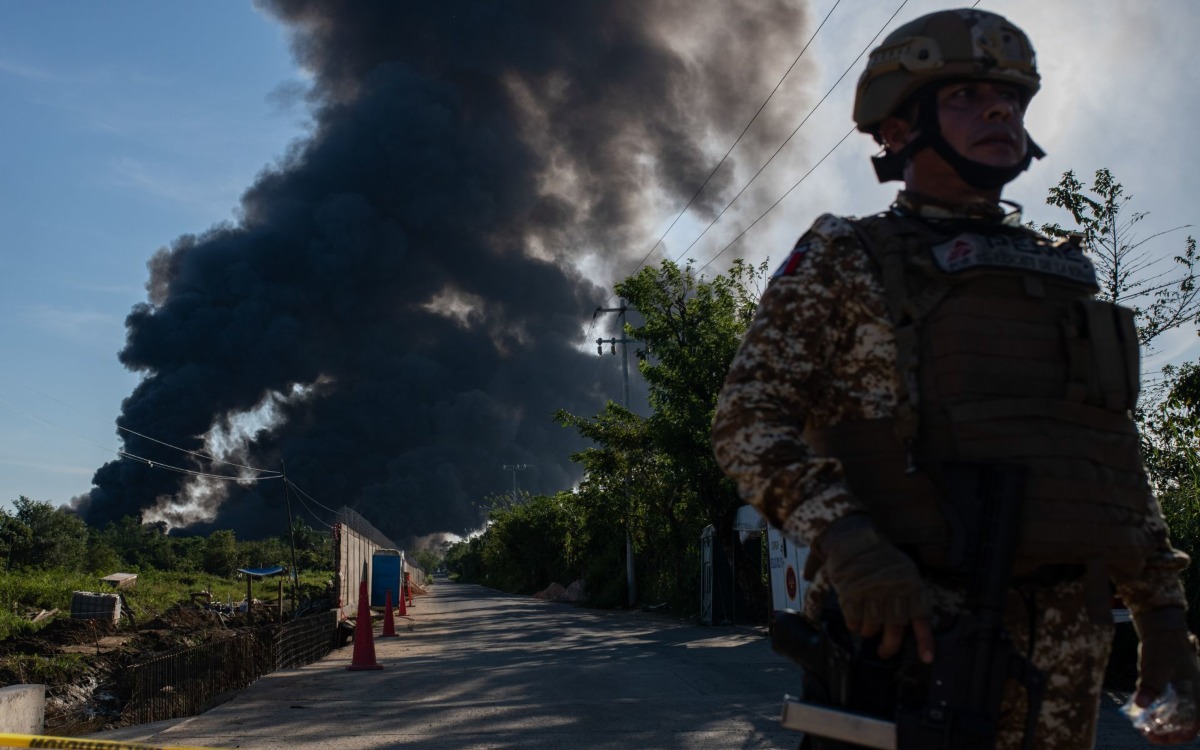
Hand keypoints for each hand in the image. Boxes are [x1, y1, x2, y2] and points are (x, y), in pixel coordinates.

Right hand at [817, 514, 934, 663]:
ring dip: (868, 631)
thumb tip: (910, 622)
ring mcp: (872, 593)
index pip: (920, 618)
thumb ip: (908, 594)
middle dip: (888, 646)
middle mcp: (893, 591)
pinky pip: (854, 620)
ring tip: (865, 627)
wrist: (852, 536)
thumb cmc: (878, 555)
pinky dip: (853, 624)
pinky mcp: (852, 594)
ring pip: (872, 627)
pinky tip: (854, 619)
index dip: (924, 641)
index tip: (927, 659)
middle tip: (883, 651)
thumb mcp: (901, 569)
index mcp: (910, 585)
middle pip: (894, 630)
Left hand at [1133, 608, 1199, 744]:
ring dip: (1162, 723)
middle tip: (1146, 732)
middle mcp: (1194, 697)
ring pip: (1177, 716)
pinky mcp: (1175, 688)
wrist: (1162, 630)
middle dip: (1166, 732)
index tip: (1155, 737)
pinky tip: (1144, 712)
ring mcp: (1185, 692)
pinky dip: (1159, 712)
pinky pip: (1170, 705)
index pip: (1193, 727)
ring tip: (1143, 725)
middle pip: (1184, 724)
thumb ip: (1150, 686)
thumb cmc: (1163, 649)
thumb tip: (1140, 704)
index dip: (1177, 736)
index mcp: (1197, 696)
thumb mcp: (1155, 669)